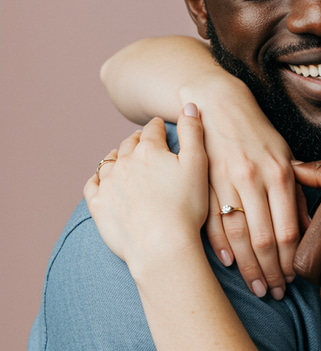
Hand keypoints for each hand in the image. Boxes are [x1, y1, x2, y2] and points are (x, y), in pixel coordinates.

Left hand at [84, 106, 209, 276]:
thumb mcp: (198, 165)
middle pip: (129, 144)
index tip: (160, 127)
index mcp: (150, 150)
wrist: (161, 245)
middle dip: (138, 140)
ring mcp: (108, 183)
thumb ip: (193, 132)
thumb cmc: (186, 207)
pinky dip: (98, 178)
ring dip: (117, 157)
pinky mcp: (98, 205)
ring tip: (125, 159)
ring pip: (109, 162)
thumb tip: (188, 104)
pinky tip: (105, 180)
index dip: (158, 127)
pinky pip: (92, 184)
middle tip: (144, 142)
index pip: (152, 130)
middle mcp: (124, 162)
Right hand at [197, 96, 309, 299]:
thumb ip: (298, 194)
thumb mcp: (286, 157)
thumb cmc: (260, 135)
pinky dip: (220, 247)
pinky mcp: (204, 184)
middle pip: (264, 239)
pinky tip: (230, 265)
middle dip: (272, 272)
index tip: (294, 280)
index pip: (289, 230)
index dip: (292, 260)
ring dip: (248, 268)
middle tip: (276, 294)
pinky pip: (211, 223)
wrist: (220, 106)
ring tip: (257, 287)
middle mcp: (254, 179)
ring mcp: (226, 183)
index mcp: (281, 173)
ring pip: (238, 236)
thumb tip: (310, 231)